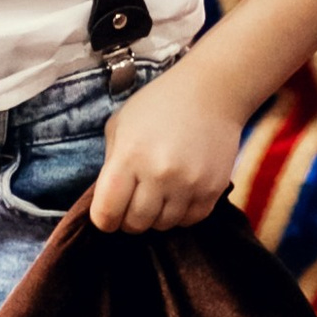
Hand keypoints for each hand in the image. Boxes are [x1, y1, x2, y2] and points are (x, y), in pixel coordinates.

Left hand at [88, 63, 247, 234]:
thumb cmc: (158, 104)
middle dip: (128, 219)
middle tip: (132, 204)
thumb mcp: (121, 124)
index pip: (106, 212)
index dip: (103, 219)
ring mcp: (188, 184)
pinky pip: (190, 220)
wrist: (211, 92)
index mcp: (129, 156)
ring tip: (156, 195)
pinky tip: (177, 195)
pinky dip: (180, 214)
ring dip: (156, 216)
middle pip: (135, 224)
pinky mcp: (212, 190)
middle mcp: (158, 174)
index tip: (107, 215)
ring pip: (163, 225)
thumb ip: (111, 163)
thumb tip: (109, 199)